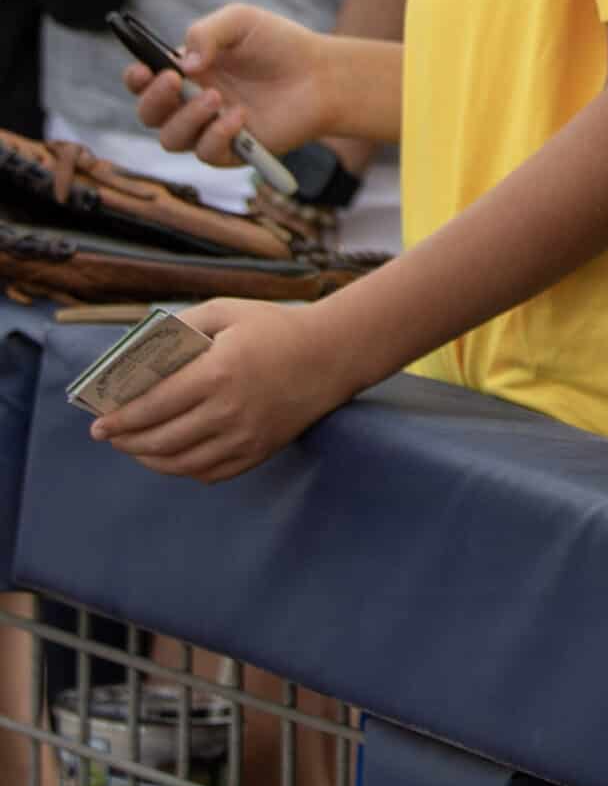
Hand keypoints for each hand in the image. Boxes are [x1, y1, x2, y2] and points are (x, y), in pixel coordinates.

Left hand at [89, 299, 360, 481]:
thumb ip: (182, 326)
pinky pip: (208, 473)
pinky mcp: (258, 452)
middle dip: (126, 441)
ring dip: (149, 459)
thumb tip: (139, 352)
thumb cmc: (275, 328)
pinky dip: (182, 469)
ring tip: (135, 448)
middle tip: (110, 436)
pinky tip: (172, 456)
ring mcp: (244, 436)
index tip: (97, 424)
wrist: (332, 353)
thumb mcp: (227, 311)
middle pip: (159, 440)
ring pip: (180, 463)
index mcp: (217, 372)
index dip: (119, 419)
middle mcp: (228, 410)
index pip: (151, 406)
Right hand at [121, 3, 332, 166]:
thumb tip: (183, 64)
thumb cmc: (279, 45)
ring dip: (186, 118)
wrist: (321, 74)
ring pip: (171, 139)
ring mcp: (209, 128)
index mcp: (186, 72)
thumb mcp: (242, 22)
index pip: (144, 81)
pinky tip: (240, 116)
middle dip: (153, 100)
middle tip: (175, 81)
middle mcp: (191, 103)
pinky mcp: (232, 151)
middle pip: (149, 114)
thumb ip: (206, 32)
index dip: (135, 78)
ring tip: (216, 97)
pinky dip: (217, 135)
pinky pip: (206, 153)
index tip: (141, 70)